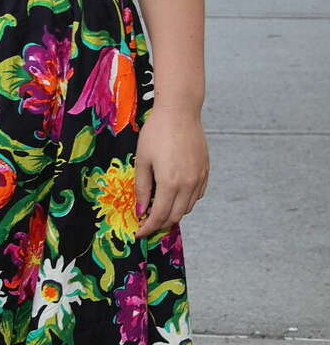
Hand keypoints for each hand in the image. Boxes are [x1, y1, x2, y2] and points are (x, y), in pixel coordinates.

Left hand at [133, 107, 208, 237]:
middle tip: (147, 222)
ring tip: (159, 208)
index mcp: (170, 183)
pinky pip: (197, 195)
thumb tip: (140, 210)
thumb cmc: (156, 132)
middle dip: (160, 223)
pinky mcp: (205, 170)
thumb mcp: (142, 160)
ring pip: (188, 207)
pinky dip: (185, 201)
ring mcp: (199, 178)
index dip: (148, 227)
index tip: (139, 232)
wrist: (180, 111)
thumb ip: (142, 188)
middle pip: (175, 216)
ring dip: (173, 212)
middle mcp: (188, 184)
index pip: (159, 216)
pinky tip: (174, 195)